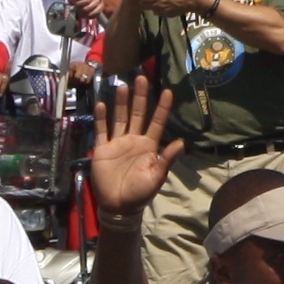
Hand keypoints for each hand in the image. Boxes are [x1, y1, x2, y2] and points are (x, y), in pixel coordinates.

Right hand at [85, 77, 183, 222]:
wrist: (119, 206)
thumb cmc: (140, 193)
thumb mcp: (157, 177)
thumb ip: (166, 159)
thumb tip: (181, 142)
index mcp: (149, 146)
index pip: (157, 122)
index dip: (162, 108)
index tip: (168, 91)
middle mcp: (134, 140)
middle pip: (138, 114)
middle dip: (140, 97)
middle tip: (142, 78)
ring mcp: (118, 143)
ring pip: (120, 118)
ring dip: (121, 102)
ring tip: (123, 85)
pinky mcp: (103, 148)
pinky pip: (102, 130)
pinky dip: (102, 118)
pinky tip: (102, 104)